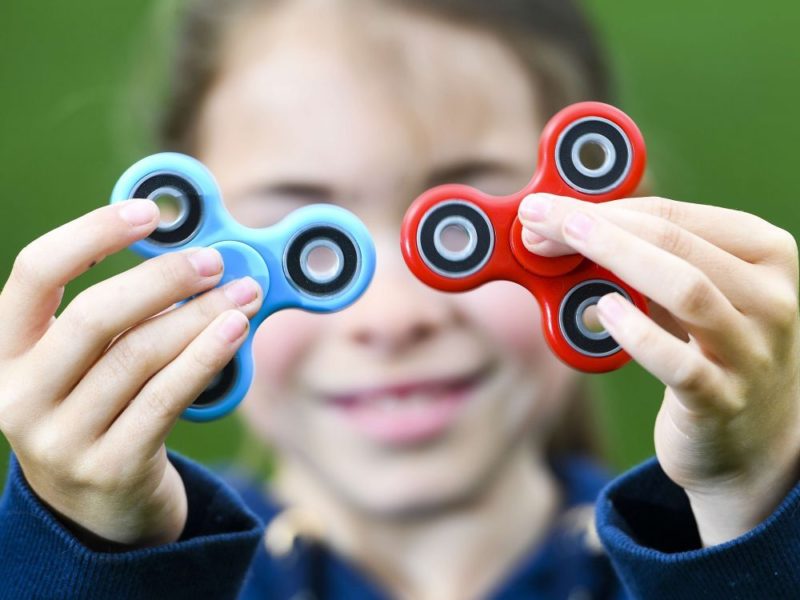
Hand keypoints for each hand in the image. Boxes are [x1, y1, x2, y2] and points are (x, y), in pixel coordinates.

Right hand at [0, 200, 262, 547]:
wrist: (97, 513)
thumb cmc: (100, 414)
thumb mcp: (85, 364)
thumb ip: (118, 316)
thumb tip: (190, 254)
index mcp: (4, 353)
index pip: (36, 272)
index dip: (93, 232)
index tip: (150, 213)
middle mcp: (19, 396)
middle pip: (95, 315)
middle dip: (164, 279)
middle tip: (215, 261)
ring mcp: (61, 439)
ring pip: (139, 356)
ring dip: (200, 316)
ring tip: (244, 292)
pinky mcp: (110, 468)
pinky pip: (167, 397)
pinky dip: (207, 356)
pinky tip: (237, 329)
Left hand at [519, 193, 799, 545]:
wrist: (752, 440)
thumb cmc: (710, 350)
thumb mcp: (692, 295)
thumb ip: (645, 260)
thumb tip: (561, 229)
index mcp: (765, 254)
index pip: (676, 216)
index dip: (605, 207)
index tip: (547, 207)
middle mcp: (770, 297)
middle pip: (677, 244)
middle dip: (597, 226)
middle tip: (537, 220)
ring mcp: (753, 352)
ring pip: (688, 290)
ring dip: (615, 259)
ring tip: (558, 248)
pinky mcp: (724, 401)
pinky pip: (680, 364)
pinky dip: (638, 334)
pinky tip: (602, 312)